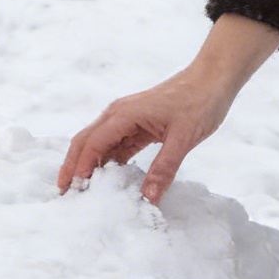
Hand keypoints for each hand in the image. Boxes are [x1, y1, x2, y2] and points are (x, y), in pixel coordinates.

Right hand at [58, 15, 278, 205]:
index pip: (92, 143)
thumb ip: (164, 168)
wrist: (213, 79)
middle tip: (65, 195)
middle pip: (86, 142)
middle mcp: (119, 115)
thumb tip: (148, 199)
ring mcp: (128, 120)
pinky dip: (109, 163)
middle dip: (73, 166)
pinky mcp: (139, 126)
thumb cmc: (200, 101)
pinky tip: (109, 182)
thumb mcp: (184, 137)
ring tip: (84, 194)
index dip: (80, 168)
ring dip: (90, 166)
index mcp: (125, 114)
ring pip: (100, 145)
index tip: (73, 191)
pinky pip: (117, 146)